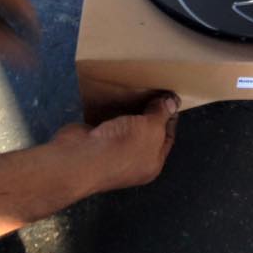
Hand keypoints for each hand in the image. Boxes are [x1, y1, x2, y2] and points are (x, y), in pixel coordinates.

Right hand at [50, 93, 180, 194]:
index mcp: (152, 163)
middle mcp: (133, 161)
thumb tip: (173, 103)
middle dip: (149, 112)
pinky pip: (107, 123)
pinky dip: (110, 111)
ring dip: (128, 111)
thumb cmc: (124, 146)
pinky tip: (115, 96)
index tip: (169, 96)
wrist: (79, 157)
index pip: (167, 137)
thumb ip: (162, 114)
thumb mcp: (152, 128)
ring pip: (125, 127)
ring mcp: (111, 152)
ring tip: (136, 89)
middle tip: (152, 89)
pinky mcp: (94, 141)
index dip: (170, 117)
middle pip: (146, 132)